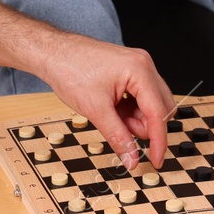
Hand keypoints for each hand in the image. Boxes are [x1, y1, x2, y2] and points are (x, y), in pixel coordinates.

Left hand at [34, 33, 173, 172]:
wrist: (53, 53)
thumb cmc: (70, 70)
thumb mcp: (95, 110)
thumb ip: (118, 137)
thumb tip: (132, 158)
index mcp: (140, 70)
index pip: (159, 112)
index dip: (159, 140)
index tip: (156, 160)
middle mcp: (144, 65)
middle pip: (160, 107)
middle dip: (143, 126)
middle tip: (122, 131)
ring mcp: (138, 66)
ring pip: (151, 104)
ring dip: (135, 119)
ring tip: (110, 117)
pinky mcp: (130, 71)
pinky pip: (140, 97)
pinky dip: (129, 110)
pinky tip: (112, 110)